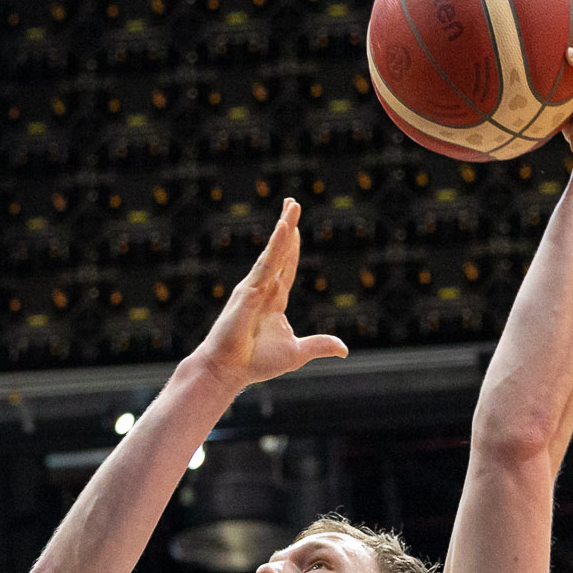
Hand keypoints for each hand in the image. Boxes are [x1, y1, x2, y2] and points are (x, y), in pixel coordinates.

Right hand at [188, 201, 346, 393]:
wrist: (228, 371)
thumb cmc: (255, 362)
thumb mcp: (297, 352)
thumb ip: (319, 344)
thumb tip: (344, 348)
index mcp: (274, 301)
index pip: (287, 268)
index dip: (294, 247)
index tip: (296, 227)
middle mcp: (263, 289)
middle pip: (280, 251)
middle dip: (288, 226)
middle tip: (293, 202)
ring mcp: (254, 287)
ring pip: (274, 252)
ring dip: (285, 226)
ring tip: (293, 204)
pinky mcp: (248, 290)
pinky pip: (266, 264)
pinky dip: (276, 245)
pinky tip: (284, 228)